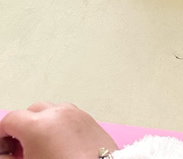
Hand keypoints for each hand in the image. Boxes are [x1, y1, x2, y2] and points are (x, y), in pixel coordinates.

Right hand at [0, 102, 115, 158]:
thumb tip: (4, 155)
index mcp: (37, 125)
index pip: (10, 119)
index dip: (2, 135)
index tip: (4, 149)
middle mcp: (57, 113)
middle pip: (31, 111)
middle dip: (22, 128)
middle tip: (18, 149)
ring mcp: (76, 114)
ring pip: (51, 111)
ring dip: (41, 124)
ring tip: (39, 147)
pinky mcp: (89, 119)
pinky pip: (68, 116)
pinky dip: (58, 125)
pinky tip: (58, 145)